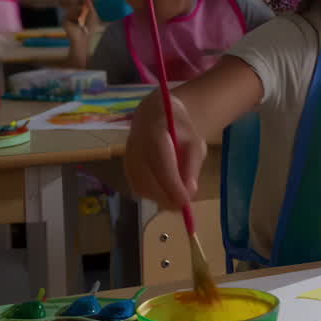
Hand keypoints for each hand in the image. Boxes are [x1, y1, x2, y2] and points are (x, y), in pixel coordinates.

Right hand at [123, 93, 206, 209]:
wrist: (155, 115)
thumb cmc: (179, 130)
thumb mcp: (195, 143)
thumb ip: (192, 166)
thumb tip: (190, 192)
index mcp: (155, 134)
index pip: (161, 164)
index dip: (172, 186)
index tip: (185, 202)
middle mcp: (136, 146)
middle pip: (147, 179)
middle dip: (166, 197)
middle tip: (183, 205)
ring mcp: (128, 157)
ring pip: (140, 186)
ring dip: (159, 198)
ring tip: (176, 199)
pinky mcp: (126, 167)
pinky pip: (137, 186)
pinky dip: (152, 195)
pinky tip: (165, 194)